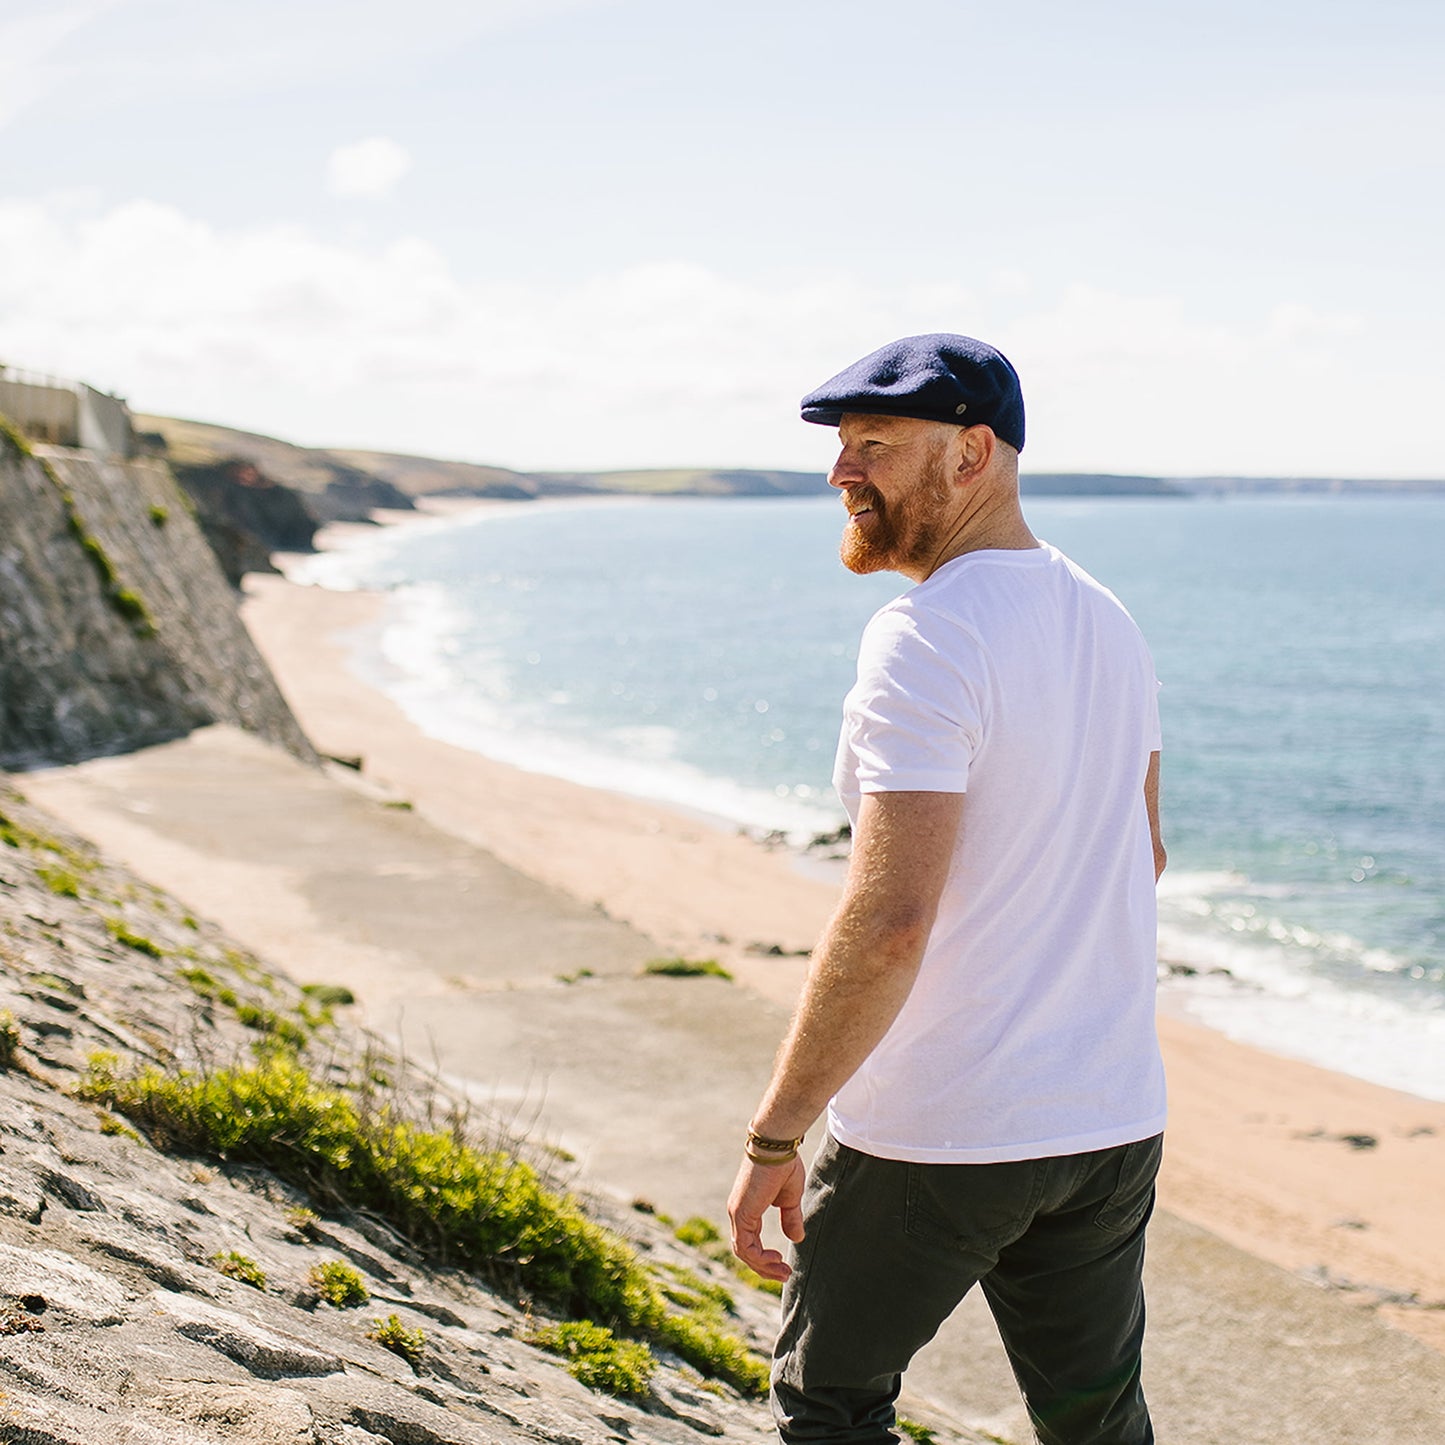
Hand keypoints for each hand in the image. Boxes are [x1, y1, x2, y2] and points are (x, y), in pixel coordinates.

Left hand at [727, 1154, 805, 1281]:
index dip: (765, 1258)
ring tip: (783, 1271)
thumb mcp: (789, 1198)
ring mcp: (737, 1213)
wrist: (776, 1146)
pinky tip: (776, 1259)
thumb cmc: (783, 1165)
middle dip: (764, 1268)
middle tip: (784, 1274)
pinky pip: (746, 1246)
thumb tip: (796, 1239)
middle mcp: (738, 1213)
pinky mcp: (740, 1213)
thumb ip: (790, 1218)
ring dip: (763, 1267)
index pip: (750, 1242)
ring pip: (744, 1252)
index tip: (783, 1264)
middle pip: (745, 1252)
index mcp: (747, 1209)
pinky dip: (759, 1258)